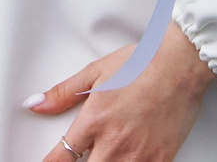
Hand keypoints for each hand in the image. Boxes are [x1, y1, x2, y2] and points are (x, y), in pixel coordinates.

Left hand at [26, 22, 215, 161]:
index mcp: (94, 121)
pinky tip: (125, 160)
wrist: (180, 66)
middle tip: (80, 158)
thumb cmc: (142, 64)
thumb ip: (63, 93)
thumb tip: (36, 104)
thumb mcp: (95, 72)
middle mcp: (114, 142)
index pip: (62, 157)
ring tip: (104, 156)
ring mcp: (138, 155)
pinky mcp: (160, 159)